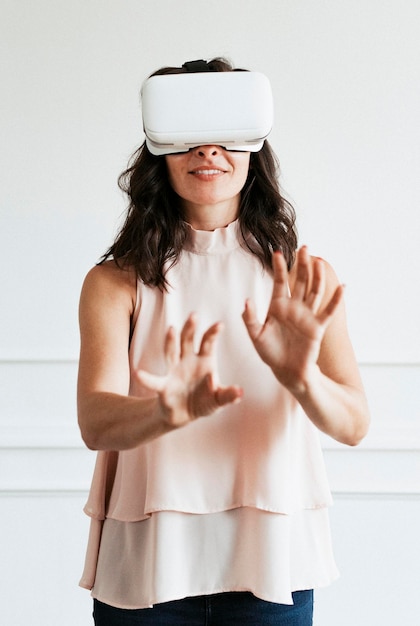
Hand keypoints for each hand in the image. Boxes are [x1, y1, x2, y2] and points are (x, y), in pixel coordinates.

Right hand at [136, 314, 242, 427]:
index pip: (208, 343)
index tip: (219, 324)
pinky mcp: (163, 385)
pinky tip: (138, 374)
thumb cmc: (204, 402)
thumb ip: (228, 396)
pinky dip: (147, 378)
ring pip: (171, 351)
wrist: (184, 415)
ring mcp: (173, 370)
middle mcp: (188, 360)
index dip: (213, 333)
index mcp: (205, 360)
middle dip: (191, 328)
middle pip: (188, 340)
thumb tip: (240, 393)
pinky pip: (154, 380)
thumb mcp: (218, 400)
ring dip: (172, 341)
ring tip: (172, 330)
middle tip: (194, 315)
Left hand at [242, 246, 343, 392]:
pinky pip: (329, 311)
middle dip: (301, 265)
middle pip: (299, 281)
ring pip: (314, 291)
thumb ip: (251, 319)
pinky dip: (336, 299)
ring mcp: (307, 315)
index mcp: (277, 306)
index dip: (278, 268)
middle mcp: (294, 307)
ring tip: (318, 261)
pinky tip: (342, 286)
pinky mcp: (317, 326)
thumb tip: (246, 301)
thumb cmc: (270, 353)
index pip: (279, 282)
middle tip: (304, 248)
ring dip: (317, 277)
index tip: (277, 253)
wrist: (286, 370)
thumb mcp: (256, 336)